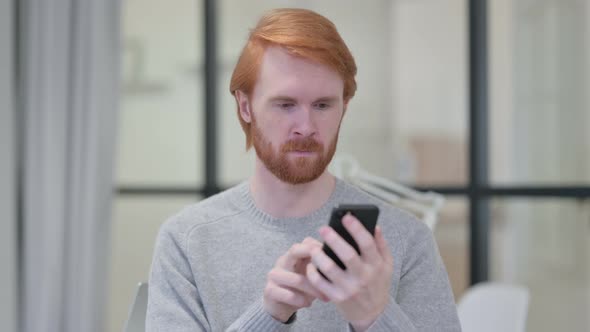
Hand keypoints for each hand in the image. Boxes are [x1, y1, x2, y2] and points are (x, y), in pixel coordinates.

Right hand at [263, 237, 327, 322]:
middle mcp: (283, 261)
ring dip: (312, 289)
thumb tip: (344, 263)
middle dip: (313, 259)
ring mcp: (274, 275)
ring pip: (295, 279)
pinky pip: (286, 294)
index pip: (306, 243)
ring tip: (325, 297)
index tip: (335, 257)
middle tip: (329, 272)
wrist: (279, 305)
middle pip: (295, 251)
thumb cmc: (301, 288)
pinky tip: (308, 304)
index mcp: (294, 255)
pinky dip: (299, 300)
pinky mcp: (270, 290)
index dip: (320, 247)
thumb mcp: (312, 276)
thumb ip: (321, 267)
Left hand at [306, 214, 393, 330]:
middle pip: (347, 255)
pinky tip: (311, 264)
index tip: (346, 217)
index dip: (356, 229)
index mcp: (376, 265)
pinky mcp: (337, 297)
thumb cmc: (378, 284)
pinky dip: (313, 272)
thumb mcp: (387, 265)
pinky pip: (320, 283)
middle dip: (334, 239)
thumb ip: (381, 245)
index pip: (367, 244)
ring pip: (329, 268)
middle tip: (323, 228)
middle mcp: (363, 276)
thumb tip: (375, 226)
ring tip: (313, 247)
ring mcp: (349, 288)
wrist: (373, 314)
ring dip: (319, 255)